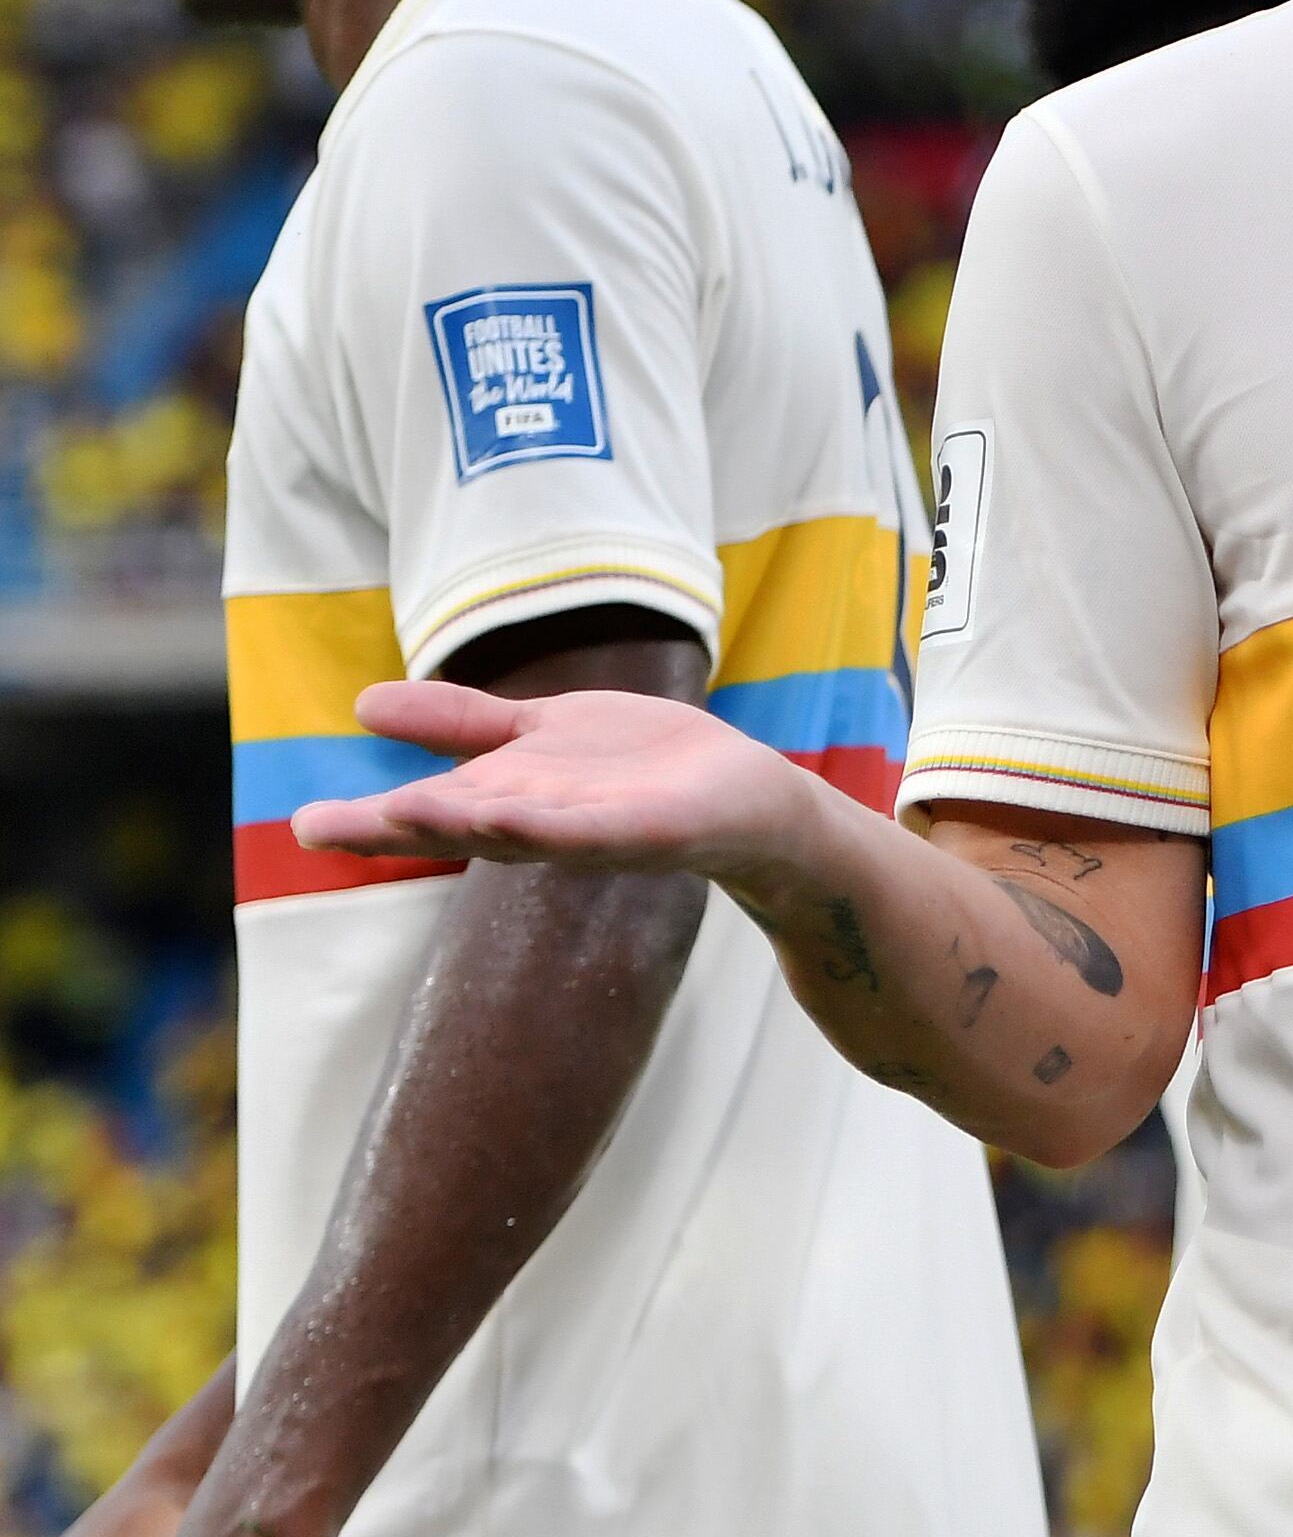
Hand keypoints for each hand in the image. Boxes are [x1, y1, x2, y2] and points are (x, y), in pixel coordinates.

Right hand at [287, 679, 809, 881]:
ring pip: (514, 831)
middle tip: (318, 829)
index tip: (302, 824)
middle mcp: (537, 824)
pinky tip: (504, 813)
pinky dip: (546, 825)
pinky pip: (588, 832)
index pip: (425, 811)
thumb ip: (459, 722)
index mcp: (505, 800)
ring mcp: (589, 832)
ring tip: (401, 812)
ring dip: (459, 823)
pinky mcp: (644, 832)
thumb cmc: (638, 767)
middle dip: (392, 828)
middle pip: (455, 826)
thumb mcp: (537, 732)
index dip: (367, 820)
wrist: (746, 796)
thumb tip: (362, 704)